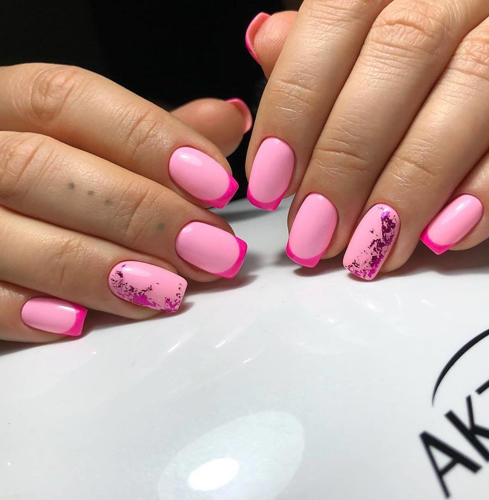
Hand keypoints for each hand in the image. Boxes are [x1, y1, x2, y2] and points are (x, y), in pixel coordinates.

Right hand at [0, 63, 251, 341]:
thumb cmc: (46, 178)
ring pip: (7, 234)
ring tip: (167, 291)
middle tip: (208, 249)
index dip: (149, 139)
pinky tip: (81, 323)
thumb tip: (229, 119)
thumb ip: (154, 137)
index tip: (216, 183)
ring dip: (98, 269)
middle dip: (139, 213)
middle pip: (41, 166)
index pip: (68, 99)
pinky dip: (27, 311)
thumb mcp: (93, 142)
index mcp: (6, 103)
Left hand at [246, 2, 488, 278]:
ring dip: (411, 183)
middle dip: (347, 158)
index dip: (294, 106)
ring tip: (371, 248)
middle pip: (401, 51)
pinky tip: (442, 235)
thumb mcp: (365, 36)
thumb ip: (317, 47)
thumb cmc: (423, 58)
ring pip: (474, 81)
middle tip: (316, 232)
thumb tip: (267, 44)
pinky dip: (486, 190)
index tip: (269, 182)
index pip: (334, 20)